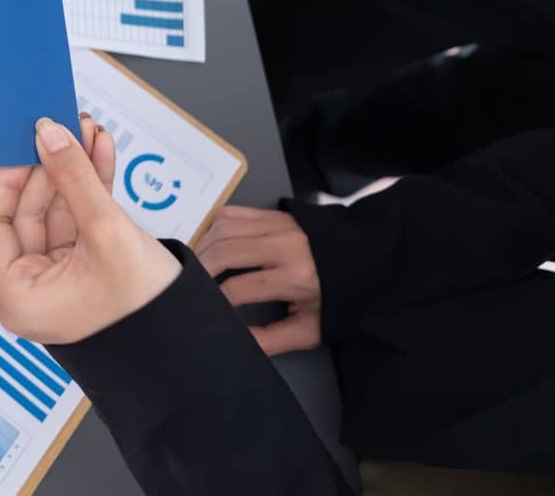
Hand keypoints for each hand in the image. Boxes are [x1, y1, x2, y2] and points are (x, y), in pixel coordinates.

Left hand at [0, 116, 181, 343]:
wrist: (193, 344)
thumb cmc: (146, 312)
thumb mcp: (106, 232)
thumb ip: (74, 178)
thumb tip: (48, 134)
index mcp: (18, 295)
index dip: (8, 180)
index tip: (25, 145)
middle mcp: (34, 287)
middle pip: (28, 211)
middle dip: (51, 165)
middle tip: (63, 126)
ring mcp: (62, 275)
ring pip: (59, 208)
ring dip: (74, 169)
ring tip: (88, 129)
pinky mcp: (89, 265)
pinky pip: (81, 217)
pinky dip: (91, 185)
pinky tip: (99, 150)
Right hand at [195, 206, 322, 355]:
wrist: (366, 258)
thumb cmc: (336, 298)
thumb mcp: (311, 328)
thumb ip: (272, 340)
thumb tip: (236, 341)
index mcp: (295, 277)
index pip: (238, 288)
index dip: (215, 301)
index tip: (205, 311)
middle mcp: (282, 245)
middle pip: (223, 252)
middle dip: (199, 272)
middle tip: (188, 287)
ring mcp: (276, 224)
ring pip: (222, 229)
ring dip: (203, 248)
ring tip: (196, 269)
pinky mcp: (272, 213)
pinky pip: (231, 214)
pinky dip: (213, 229)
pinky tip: (211, 246)